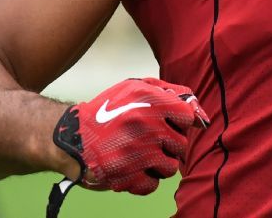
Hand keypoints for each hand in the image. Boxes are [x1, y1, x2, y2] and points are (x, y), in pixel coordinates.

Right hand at [52, 77, 208, 193]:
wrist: (72, 137)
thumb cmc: (109, 111)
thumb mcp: (136, 88)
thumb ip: (171, 92)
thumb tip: (200, 112)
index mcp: (149, 101)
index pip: (187, 117)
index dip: (178, 122)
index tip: (166, 124)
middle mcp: (145, 125)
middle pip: (181, 145)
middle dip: (168, 145)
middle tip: (148, 141)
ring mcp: (136, 152)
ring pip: (170, 167)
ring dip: (158, 164)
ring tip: (139, 155)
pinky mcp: (126, 176)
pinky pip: (153, 185)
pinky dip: (143, 180)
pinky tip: (130, 168)